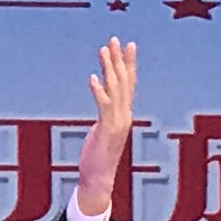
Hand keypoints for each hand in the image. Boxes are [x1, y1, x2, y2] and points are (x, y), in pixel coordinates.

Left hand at [77, 37, 138, 220]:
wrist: (99, 181)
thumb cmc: (98, 160)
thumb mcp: (103, 133)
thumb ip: (106, 119)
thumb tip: (104, 108)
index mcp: (123, 115)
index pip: (129, 84)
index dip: (129, 64)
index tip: (128, 45)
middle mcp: (124, 117)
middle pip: (124, 82)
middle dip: (119, 59)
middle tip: (115, 39)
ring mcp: (117, 124)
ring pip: (115, 90)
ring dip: (109, 69)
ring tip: (103, 50)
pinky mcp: (106, 131)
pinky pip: (103, 107)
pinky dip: (98, 91)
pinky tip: (92, 78)